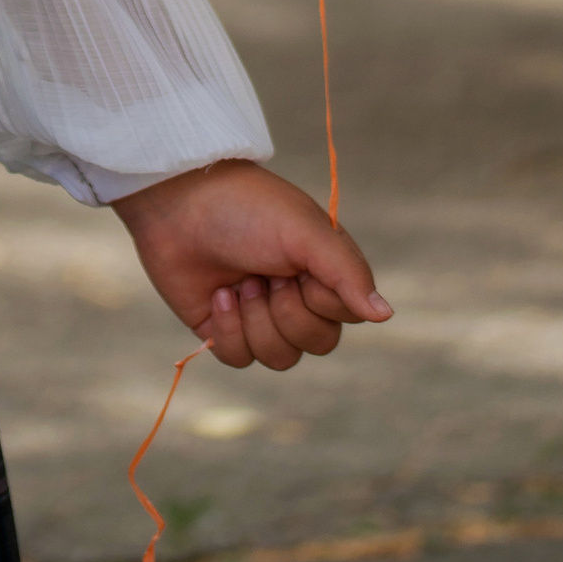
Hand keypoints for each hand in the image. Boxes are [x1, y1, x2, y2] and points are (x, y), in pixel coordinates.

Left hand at [112, 159, 391, 371]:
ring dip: (255, 320)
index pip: (346, 317)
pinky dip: (228, 330)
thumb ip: (346, 273)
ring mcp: (259, 314)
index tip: (298, 267)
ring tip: (239, 282)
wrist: (177, 202)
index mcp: (322, 270)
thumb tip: (385, 315)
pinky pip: (240, 359)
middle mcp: (295, 295)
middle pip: (316, 344)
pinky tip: (217, 296)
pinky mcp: (224, 329)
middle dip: (286, 311)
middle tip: (264, 273)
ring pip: (279, 358)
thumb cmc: (245, 208)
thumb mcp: (303, 232)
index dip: (320, 300)